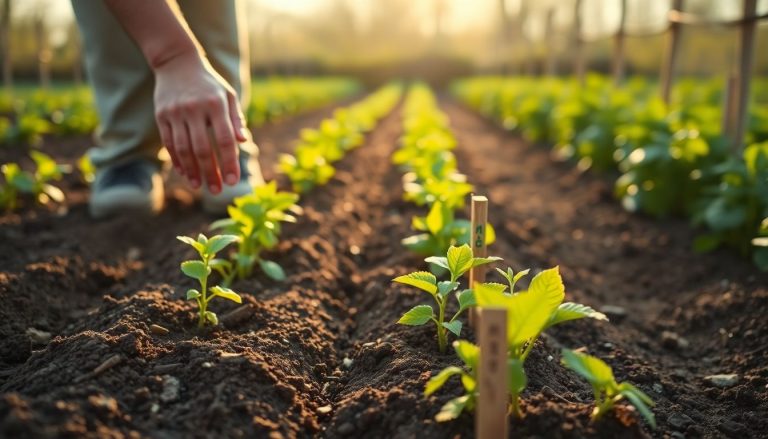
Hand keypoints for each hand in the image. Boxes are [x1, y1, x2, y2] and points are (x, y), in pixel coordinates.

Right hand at [153, 52, 247, 192]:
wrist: (176, 62)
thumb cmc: (209, 83)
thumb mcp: (228, 95)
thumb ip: (236, 118)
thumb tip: (243, 141)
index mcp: (215, 105)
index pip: (224, 140)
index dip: (229, 163)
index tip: (233, 181)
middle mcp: (194, 109)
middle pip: (202, 149)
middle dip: (211, 173)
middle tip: (218, 190)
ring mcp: (175, 113)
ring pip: (184, 149)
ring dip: (192, 171)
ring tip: (200, 186)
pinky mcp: (161, 116)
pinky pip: (169, 143)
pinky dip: (178, 161)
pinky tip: (186, 173)